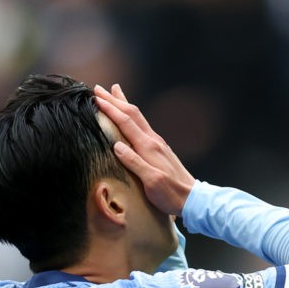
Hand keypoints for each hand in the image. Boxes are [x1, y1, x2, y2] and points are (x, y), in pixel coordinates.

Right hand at [94, 84, 194, 215]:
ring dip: (124, 103)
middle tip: (99, 88)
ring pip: (138, 117)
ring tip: (115, 91)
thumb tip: (117, 146)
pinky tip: (130, 116)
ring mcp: (158, 143)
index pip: (126, 122)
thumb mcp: (151, 182)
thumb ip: (134, 163)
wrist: (192, 198)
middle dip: (115, 99)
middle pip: (132, 114)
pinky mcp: (160, 149)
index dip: (111, 109)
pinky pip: (142, 125)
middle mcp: (153, 141)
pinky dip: (132, 115)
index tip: (96, 98)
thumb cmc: (171, 194)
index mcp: (149, 147)